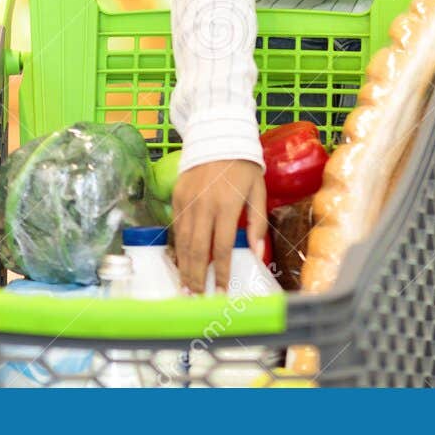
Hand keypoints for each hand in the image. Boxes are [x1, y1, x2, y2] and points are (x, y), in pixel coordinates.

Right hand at [172, 158, 265, 292]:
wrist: (217, 134)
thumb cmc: (243, 165)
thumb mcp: (258, 190)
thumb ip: (257, 223)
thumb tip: (257, 254)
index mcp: (226, 205)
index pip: (221, 248)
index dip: (221, 273)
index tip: (221, 293)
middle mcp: (203, 205)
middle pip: (197, 250)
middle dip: (196, 278)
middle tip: (195, 300)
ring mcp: (187, 201)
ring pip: (182, 242)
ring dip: (184, 268)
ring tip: (185, 288)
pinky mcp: (176, 196)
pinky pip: (175, 228)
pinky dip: (177, 248)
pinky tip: (180, 263)